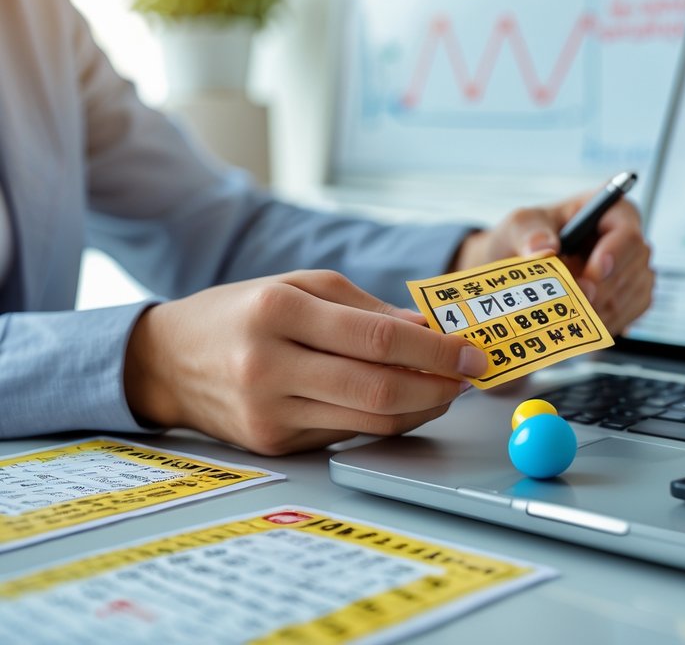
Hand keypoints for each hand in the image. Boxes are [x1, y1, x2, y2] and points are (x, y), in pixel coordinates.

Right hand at [123, 270, 488, 454]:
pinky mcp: (272, 443)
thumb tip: (429, 332)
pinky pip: (346, 433)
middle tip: (469, 378)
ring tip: (445, 390)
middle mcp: (269, 364)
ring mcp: (268, 411)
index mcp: (278, 310)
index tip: (472, 353)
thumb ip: (367, 308)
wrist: (167, 362)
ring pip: (369, 420)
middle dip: (437, 386)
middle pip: (378, 388)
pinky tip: (403, 402)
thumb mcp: (299, 286)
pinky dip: (385, 419)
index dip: (435, 351)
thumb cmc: (242, 313)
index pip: (377, 339)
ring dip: (421, 408)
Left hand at [453, 192, 653, 333]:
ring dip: (601, 308)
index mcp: (608, 208)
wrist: (522, 269)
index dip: (613, 255)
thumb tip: (543, 247)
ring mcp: (634, 266)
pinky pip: (630, 312)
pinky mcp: (632, 293)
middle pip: (633, 265)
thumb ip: (529, 232)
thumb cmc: (527, 238)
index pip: (626, 230)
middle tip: (571, 302)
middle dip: (601, 289)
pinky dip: (606, 321)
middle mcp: (627, 236)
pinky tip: (581, 322)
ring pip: (634, 292)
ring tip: (569, 313)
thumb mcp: (520, 225)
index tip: (590, 277)